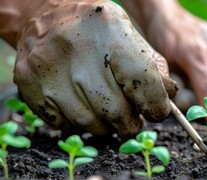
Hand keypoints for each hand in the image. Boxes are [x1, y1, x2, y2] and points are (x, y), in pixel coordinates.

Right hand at [10, 0, 176, 135]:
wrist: (46, 17)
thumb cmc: (98, 32)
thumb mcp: (131, 37)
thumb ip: (154, 68)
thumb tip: (169, 99)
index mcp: (112, 32)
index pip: (144, 84)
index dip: (155, 106)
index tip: (156, 112)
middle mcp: (78, 49)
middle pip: (116, 112)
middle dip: (130, 123)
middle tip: (132, 119)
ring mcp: (49, 68)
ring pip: (90, 124)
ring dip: (105, 126)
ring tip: (107, 111)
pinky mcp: (28, 84)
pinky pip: (64, 125)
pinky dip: (79, 123)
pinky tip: (82, 105)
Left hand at [124, 0, 206, 108]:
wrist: (155, 24)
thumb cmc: (179, 30)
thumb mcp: (193, 55)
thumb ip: (206, 84)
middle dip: (204, 103)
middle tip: (186, 95)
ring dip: (189, 100)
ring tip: (178, 84)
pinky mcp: (197, 88)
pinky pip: (192, 104)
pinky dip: (181, 97)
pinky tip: (174, 83)